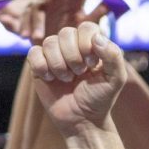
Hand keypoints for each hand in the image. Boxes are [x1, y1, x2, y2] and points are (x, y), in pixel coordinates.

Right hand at [27, 23, 127, 137]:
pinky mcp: (39, 67)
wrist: (81, 121)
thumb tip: (97, 38)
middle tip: (79, 73)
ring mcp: (54, 56)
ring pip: (49, 42)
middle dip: (72, 55)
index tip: (91, 63)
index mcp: (92, 46)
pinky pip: (33, 54)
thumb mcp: (116, 79)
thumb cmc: (100, 99)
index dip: (86, 41)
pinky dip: (41, 66)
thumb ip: (113, 56)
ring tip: (66, 78)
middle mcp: (73, 47)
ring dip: (58, 63)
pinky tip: (50, 79)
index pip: (86, 27)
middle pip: (65, 33)